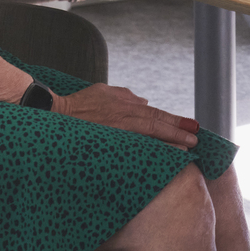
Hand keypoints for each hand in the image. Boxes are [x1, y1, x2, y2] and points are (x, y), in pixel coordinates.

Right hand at [53, 83, 199, 148]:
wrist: (52, 116)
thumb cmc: (77, 104)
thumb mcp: (103, 92)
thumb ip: (125, 96)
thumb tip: (145, 102)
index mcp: (124, 107)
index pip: (155, 115)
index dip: (175, 122)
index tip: (193, 127)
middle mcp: (122, 118)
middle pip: (155, 125)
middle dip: (177, 133)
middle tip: (196, 140)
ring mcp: (114, 132)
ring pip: (145, 137)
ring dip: (166, 143)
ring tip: (184, 150)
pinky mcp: (105, 143)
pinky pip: (130, 149)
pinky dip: (146, 152)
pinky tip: (158, 158)